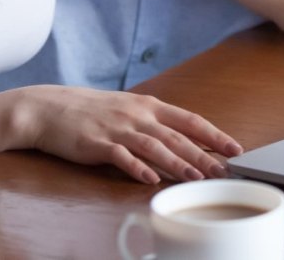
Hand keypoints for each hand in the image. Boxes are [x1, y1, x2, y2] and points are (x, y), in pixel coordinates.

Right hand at [13, 86, 241, 184]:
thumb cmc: (92, 111)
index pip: (189, 119)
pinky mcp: (96, 143)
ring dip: (176, 162)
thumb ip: (154, 123)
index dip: (213, 134)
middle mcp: (137, 115)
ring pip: (154, 146)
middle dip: (203, 154)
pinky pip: (120, 156)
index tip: (234, 148)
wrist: (49, 108)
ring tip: (196, 178)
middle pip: (176, 135)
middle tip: (224, 171)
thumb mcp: (128, 110)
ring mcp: (117, 128)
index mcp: (148, 105)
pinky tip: (149, 179)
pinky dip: (136, 167)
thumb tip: (185, 141)